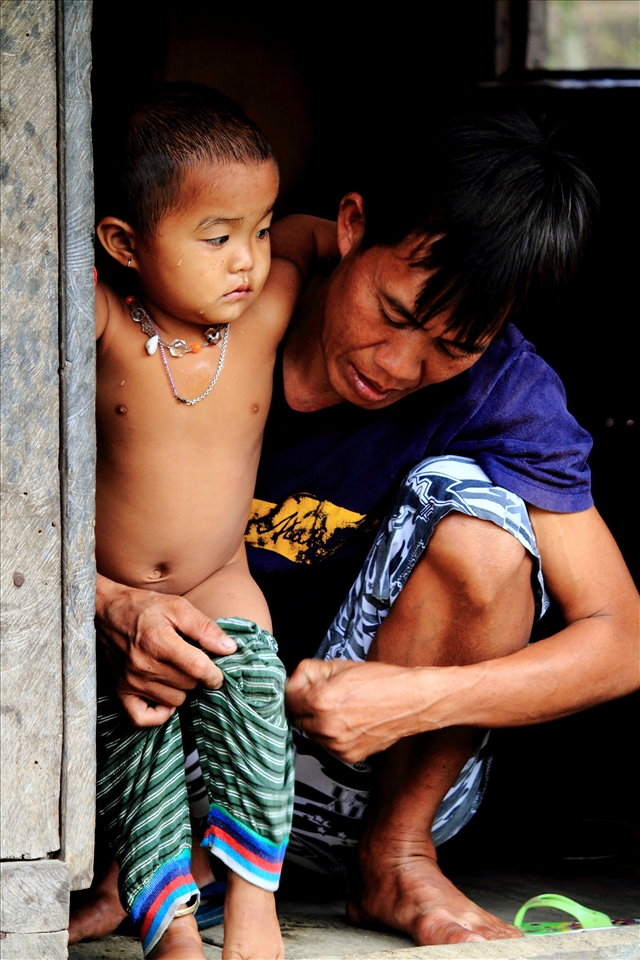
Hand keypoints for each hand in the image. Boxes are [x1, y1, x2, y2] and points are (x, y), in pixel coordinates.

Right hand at [96, 574, 236, 726]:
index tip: (217, 672)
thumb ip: (205, 628)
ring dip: (181, 689)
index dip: (214, 673)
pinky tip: (165, 696)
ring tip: (175, 671)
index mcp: (158, 641)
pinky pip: (143, 718)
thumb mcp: (178, 607)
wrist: (106, 610)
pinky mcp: (120, 691)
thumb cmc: (144, 607)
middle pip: (188, 685)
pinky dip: (158, 713)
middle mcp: (143, 665)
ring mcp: (130, 681)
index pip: (197, 668)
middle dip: (197, 676)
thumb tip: (229, 648)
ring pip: (174, 701)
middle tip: (191, 662)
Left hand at [286, 658, 425, 762]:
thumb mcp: (340, 666)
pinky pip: (328, 745)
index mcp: (321, 701)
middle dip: (305, 707)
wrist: (410, 700)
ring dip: (317, 722)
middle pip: (297, 718)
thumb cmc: (380, 681)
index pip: (287, 699)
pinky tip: (348, 721)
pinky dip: (332, 735)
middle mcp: (327, 726)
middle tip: (323, 696)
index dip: (293, 690)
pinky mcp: (348, 756)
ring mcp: (337, 744)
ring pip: (312, 734)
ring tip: (340, 708)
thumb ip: (310, 671)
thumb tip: (293, 680)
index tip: (299, 688)